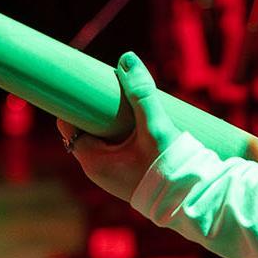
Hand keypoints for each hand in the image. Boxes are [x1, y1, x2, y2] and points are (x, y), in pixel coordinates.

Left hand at [55, 53, 182, 201]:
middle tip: (111, 84)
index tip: (85, 82)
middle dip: (95, 106)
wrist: (190, 199)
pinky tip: (136, 119)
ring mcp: (110, 172)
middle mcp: (96, 169)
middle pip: (85, 127)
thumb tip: (126, 58)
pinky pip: (114, 145)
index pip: (68, 123)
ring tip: (125, 99)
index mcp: (92, 161)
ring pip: (101, 136)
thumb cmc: (168, 167)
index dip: (74, 101)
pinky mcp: (125, 173)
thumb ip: (141, 92)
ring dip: (110, 118)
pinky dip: (120, 130)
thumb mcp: (155, 126)